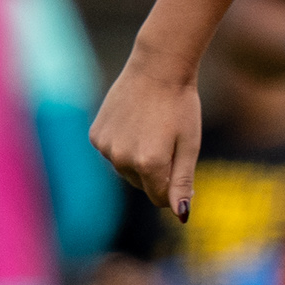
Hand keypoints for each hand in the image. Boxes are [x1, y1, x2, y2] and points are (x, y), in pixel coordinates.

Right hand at [90, 58, 204, 220]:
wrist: (157, 67)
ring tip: (151, 129)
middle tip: (168, 141)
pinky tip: (134, 122)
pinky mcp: (96, 135)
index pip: (160, 197)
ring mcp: (105, 147)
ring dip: (138, 158)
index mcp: (150, 164)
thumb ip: (183, 182)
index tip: (181, 163)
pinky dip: (123, 144)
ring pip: (125, 168)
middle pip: (142, 184)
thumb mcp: (189, 145)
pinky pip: (111, 152)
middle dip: (157, 171)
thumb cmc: (180, 105)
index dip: (174, 187)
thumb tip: (181, 216)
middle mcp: (122, 160)